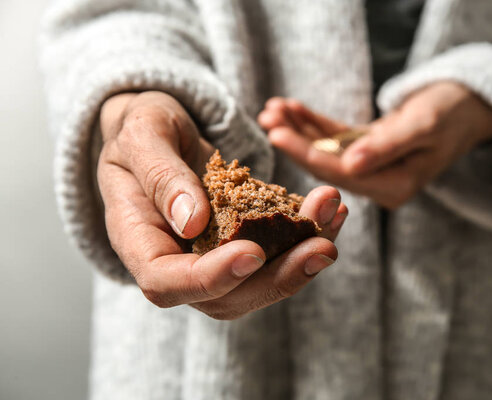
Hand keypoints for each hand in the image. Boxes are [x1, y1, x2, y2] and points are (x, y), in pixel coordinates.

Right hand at [98, 91, 346, 318]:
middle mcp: (178, 261)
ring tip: (334, 216)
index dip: (211, 278)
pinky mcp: (242, 242)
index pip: (167, 283)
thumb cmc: (143, 128)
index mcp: (139, 242)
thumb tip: (192, 223)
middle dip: (279, 278)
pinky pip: (276, 252)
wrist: (162, 129)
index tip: (253, 253)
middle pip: (226, 297)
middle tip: (322, 248)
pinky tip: (333, 210)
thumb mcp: (142, 136)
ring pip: (260, 281)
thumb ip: (161, 176)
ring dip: (303, 256)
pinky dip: (307, 234)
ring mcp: (212, 257)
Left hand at [258, 82, 491, 208]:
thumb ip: (387, 147)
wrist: (471, 105)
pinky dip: (313, 122)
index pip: (341, 174)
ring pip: (326, 149)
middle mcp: (379, 183)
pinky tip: (290, 107)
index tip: (277, 134)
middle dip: (296, 141)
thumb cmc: (455, 112)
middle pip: (327, 164)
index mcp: (395, 187)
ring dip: (298, 129)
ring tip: (272, 109)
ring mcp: (371, 168)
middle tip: (267, 119)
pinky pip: (335, 137)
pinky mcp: (366, 150)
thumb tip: (350, 166)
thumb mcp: (424, 126)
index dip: (307, 154)